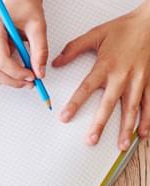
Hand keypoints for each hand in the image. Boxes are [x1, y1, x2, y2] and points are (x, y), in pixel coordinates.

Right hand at [0, 0, 47, 87]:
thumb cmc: (24, 5)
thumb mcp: (37, 25)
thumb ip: (40, 49)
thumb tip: (39, 71)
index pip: (2, 61)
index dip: (17, 73)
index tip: (32, 76)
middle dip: (13, 80)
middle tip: (31, 82)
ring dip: (10, 79)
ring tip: (27, 77)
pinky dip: (7, 74)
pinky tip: (20, 71)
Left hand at [53, 4, 149, 148]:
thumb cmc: (125, 28)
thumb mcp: (96, 34)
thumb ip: (74, 49)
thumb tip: (55, 62)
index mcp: (106, 65)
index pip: (86, 88)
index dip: (75, 103)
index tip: (65, 117)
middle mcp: (123, 75)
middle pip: (109, 104)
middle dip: (100, 123)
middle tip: (92, 140)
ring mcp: (138, 80)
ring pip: (132, 108)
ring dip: (126, 128)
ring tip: (121, 145)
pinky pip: (149, 103)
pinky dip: (147, 119)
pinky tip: (142, 134)